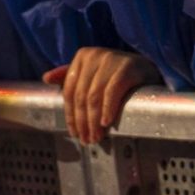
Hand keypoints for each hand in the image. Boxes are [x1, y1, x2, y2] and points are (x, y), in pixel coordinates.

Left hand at [42, 47, 160, 146]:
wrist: (148, 70)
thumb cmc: (117, 75)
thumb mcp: (93, 74)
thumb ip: (70, 76)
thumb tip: (46, 78)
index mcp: (82, 56)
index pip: (69, 91)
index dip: (71, 115)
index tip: (74, 133)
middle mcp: (94, 55)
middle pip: (81, 96)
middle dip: (83, 122)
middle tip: (87, 140)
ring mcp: (110, 59)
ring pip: (94, 97)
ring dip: (94, 121)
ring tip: (97, 137)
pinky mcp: (127, 67)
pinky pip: (112, 92)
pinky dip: (108, 110)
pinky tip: (106, 123)